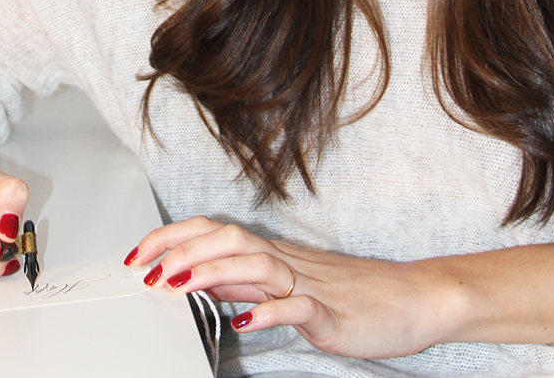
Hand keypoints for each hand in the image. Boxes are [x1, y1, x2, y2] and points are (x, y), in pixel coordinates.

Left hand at [127, 216, 462, 358]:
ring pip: (256, 264)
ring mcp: (309, 284)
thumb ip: (244, 283)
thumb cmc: (353, 295)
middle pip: (227, 237)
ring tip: (181, 286)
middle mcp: (285, 262)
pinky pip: (297, 306)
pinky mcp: (331, 312)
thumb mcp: (287, 287)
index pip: (213, 232)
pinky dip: (269, 311)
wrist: (413, 298)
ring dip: (214, 272)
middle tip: (149, 269)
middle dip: (182, 249)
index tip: (140, 254)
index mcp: (272, 255)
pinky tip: (245, 321)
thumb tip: (199, 280)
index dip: (174, 238)